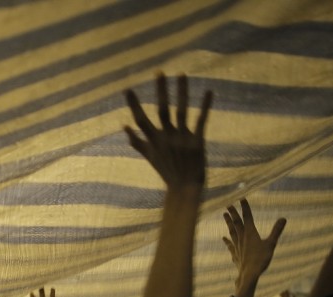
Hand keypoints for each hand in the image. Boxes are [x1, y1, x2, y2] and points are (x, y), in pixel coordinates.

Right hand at [124, 73, 211, 188]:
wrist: (184, 189)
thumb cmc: (167, 172)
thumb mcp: (149, 157)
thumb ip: (136, 141)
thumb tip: (123, 126)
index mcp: (154, 141)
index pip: (140, 120)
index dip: (134, 105)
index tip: (128, 89)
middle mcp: (166, 138)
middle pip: (161, 110)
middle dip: (160, 91)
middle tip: (159, 71)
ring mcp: (182, 139)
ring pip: (181, 111)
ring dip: (181, 92)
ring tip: (181, 73)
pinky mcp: (197, 142)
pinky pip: (201, 121)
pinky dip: (205, 106)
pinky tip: (209, 91)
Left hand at [221, 199, 285, 285]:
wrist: (249, 274)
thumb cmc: (261, 259)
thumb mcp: (271, 244)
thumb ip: (276, 231)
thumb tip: (283, 218)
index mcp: (250, 233)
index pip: (247, 217)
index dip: (245, 207)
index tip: (242, 198)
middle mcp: (241, 237)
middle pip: (236, 222)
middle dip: (233, 212)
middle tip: (228, 204)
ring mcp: (237, 246)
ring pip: (232, 231)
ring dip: (228, 223)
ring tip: (224, 215)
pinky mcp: (235, 254)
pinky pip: (230, 245)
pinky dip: (227, 240)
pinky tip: (223, 238)